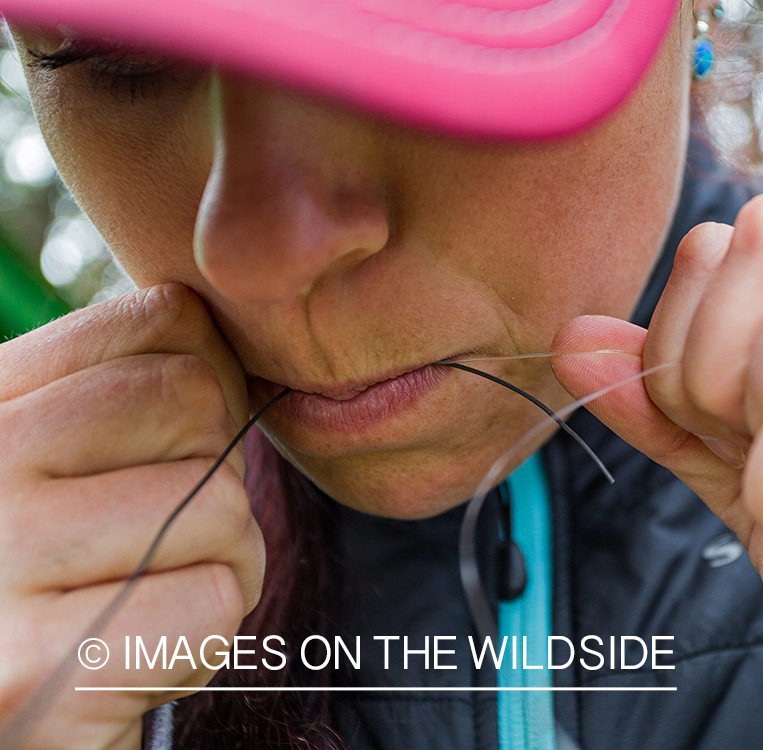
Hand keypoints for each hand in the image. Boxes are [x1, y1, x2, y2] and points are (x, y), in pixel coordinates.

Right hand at [0, 284, 263, 749]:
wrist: (12, 724)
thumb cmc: (65, 588)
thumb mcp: (74, 462)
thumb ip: (135, 394)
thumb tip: (253, 346)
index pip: (165, 319)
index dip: (214, 388)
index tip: (176, 455)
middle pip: (199, 402)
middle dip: (221, 482)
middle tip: (161, 547)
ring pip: (223, 509)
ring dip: (222, 571)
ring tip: (144, 609)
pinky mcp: (34, 667)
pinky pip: (213, 605)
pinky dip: (202, 644)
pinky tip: (131, 663)